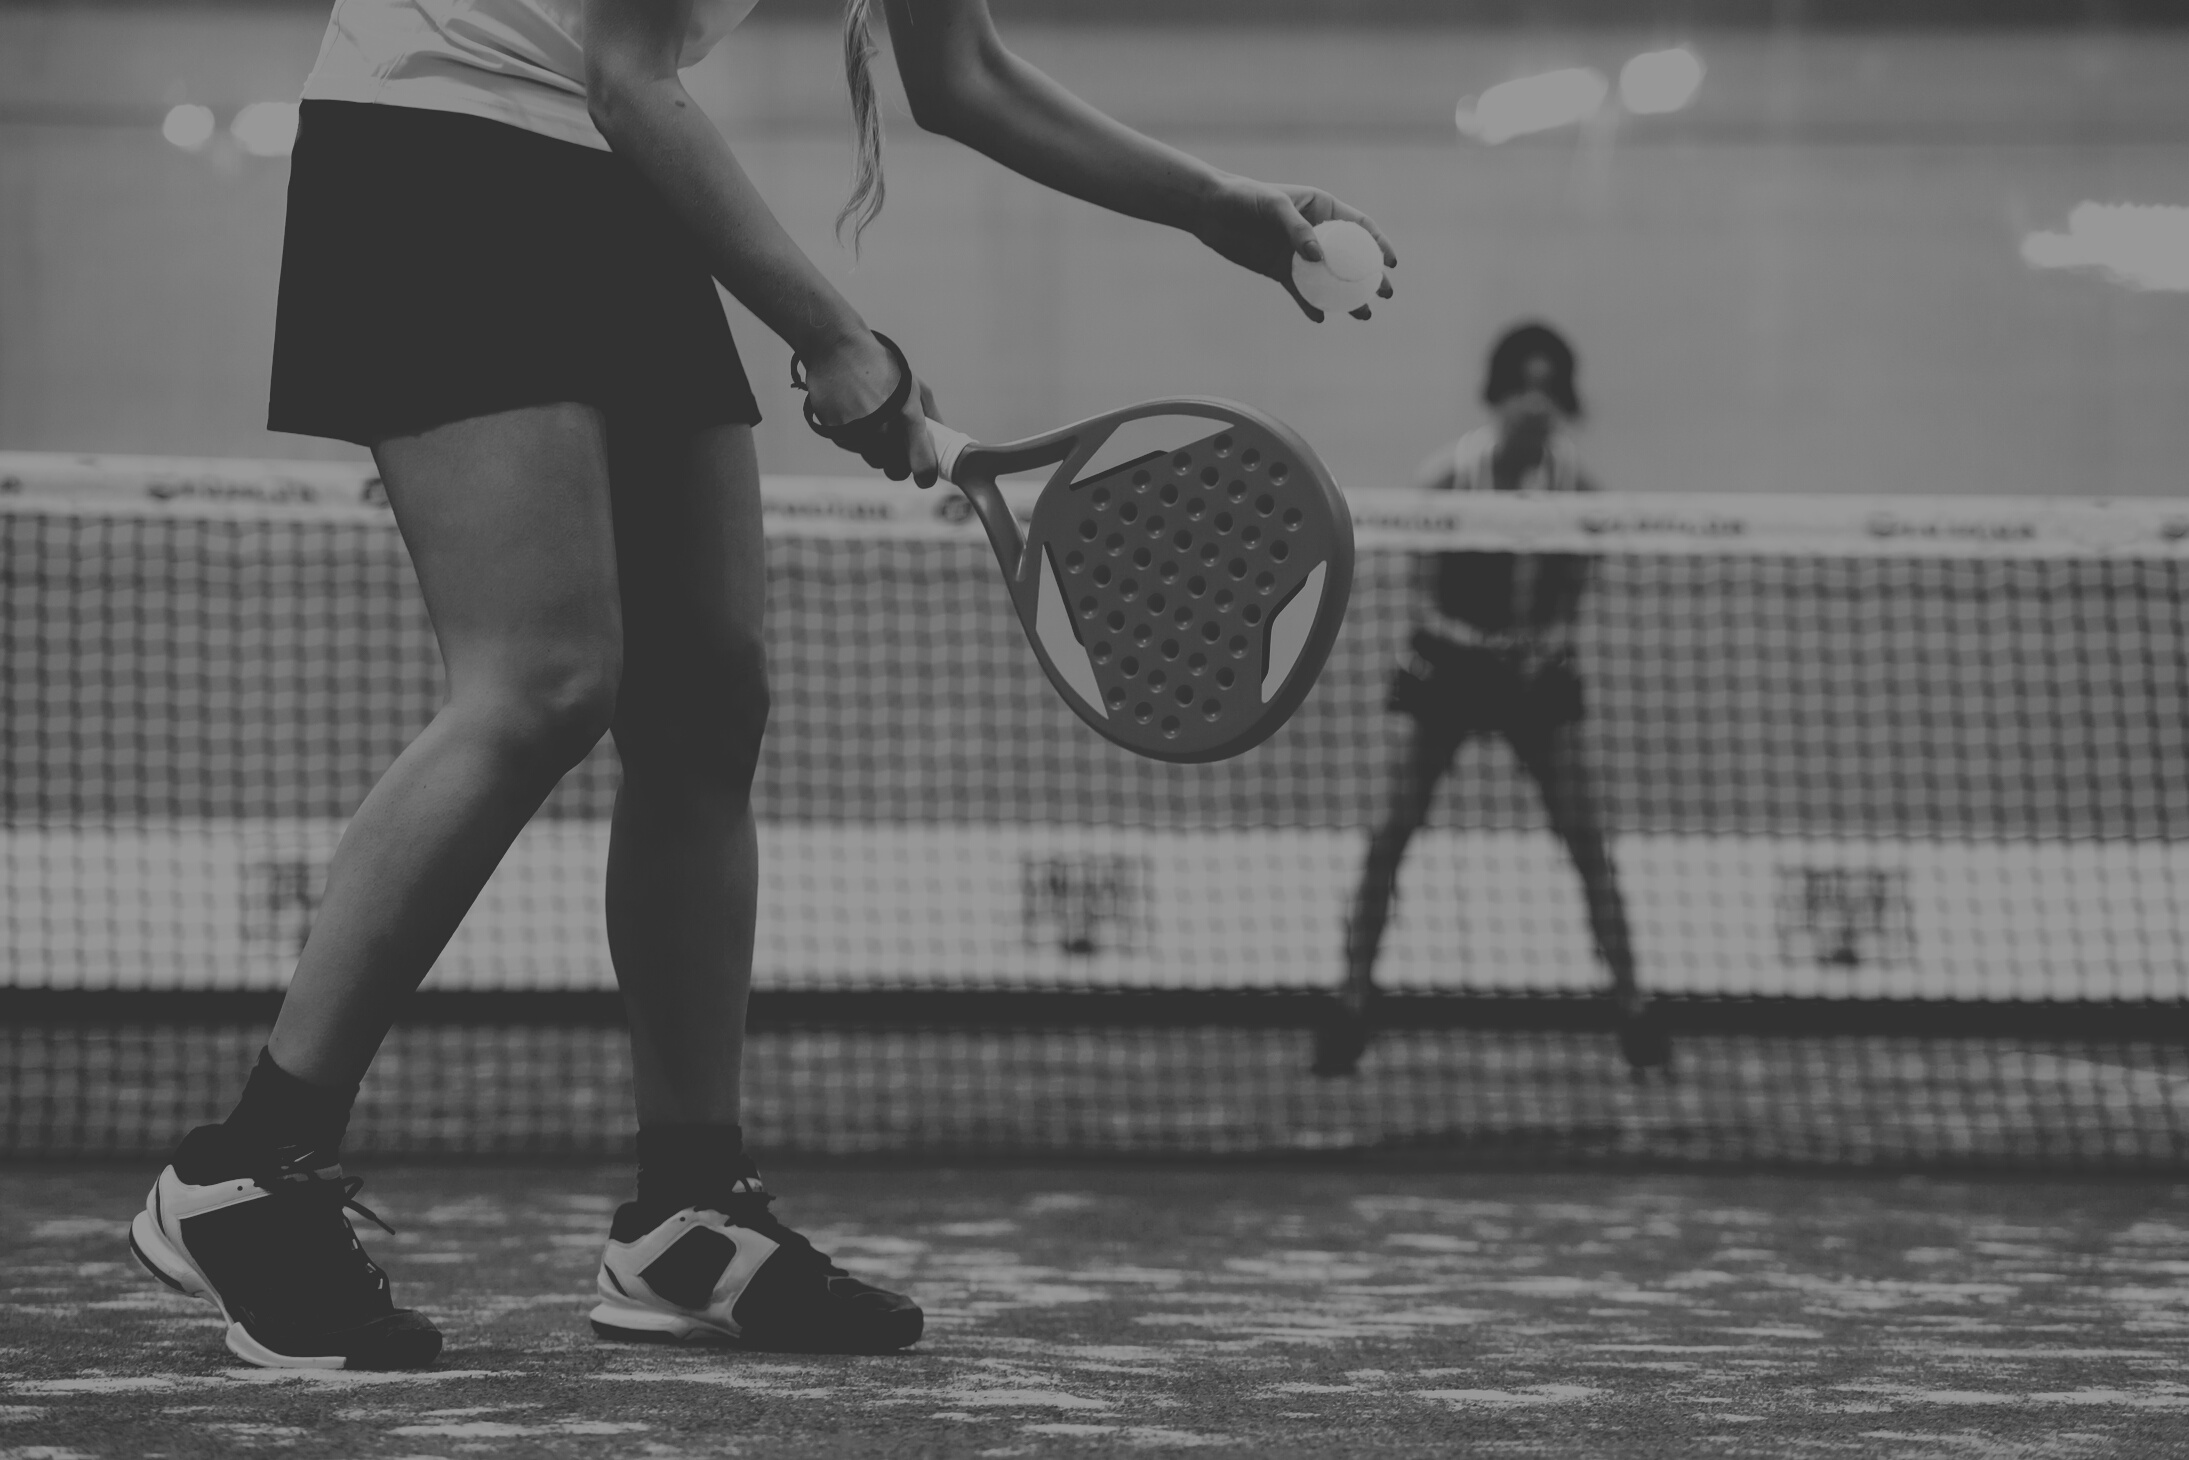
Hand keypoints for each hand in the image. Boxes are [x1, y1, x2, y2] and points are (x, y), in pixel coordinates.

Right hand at [798, 331, 942, 486]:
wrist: (837, 349)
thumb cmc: (882, 366)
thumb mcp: (914, 385)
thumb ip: (931, 416)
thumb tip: (942, 441)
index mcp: (907, 417)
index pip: (922, 466)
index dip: (926, 476)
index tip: (925, 476)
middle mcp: (882, 429)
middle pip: (895, 471)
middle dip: (900, 462)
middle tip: (899, 445)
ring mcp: (858, 434)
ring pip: (874, 460)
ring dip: (878, 449)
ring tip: (875, 420)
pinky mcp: (837, 434)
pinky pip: (854, 449)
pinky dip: (858, 439)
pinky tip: (857, 414)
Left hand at [1192, 177, 1395, 321]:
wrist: (1212, 211)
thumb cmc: (1245, 198)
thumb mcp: (1274, 206)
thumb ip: (1296, 229)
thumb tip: (1317, 258)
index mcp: (1322, 208)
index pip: (1360, 227)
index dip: (1379, 244)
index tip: (1391, 262)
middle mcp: (1315, 232)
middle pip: (1351, 258)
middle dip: (1372, 278)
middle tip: (1386, 294)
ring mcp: (1299, 254)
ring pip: (1329, 279)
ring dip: (1347, 298)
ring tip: (1363, 315)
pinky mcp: (1280, 271)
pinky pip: (1300, 291)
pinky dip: (1310, 305)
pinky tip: (1320, 317)